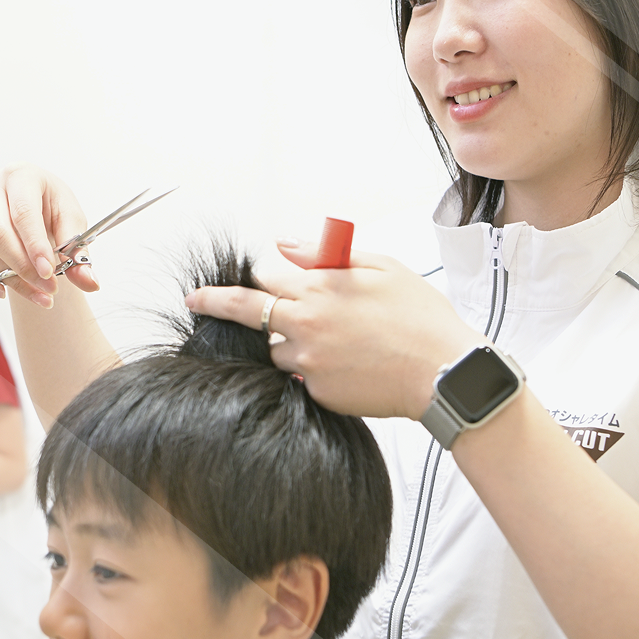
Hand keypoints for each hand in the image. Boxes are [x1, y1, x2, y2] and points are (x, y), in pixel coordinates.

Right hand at [0, 163, 99, 305]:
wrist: (36, 205)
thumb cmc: (52, 206)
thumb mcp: (71, 221)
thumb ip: (78, 250)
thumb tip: (89, 281)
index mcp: (23, 177)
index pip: (24, 213)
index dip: (35, 245)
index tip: (49, 271)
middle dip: (24, 266)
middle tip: (49, 287)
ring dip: (12, 279)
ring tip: (41, 295)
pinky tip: (6, 290)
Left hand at [185, 238, 478, 419]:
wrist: (443, 372)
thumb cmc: (420, 317)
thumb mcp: (381, 266)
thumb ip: (327, 254)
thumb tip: (285, 246)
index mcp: (319, 288)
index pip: (263, 278)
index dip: (247, 277)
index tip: (218, 281)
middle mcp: (306, 324)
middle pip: (249, 313)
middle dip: (218, 305)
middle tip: (195, 301)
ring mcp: (308, 362)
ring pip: (275, 348)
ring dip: (284, 340)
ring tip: (324, 338)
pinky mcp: (318, 392)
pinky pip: (299, 377)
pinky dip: (309, 368)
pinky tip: (341, 363)